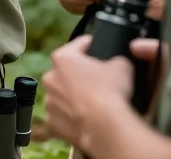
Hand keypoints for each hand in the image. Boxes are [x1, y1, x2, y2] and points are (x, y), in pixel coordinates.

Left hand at [42, 35, 134, 152]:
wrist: (103, 126)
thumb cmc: (110, 91)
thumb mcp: (121, 66)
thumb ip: (115, 60)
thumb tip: (116, 64)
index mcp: (63, 58)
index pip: (76, 46)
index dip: (87, 44)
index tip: (93, 45)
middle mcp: (50, 78)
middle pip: (64, 72)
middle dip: (78, 75)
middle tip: (95, 81)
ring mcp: (49, 102)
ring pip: (60, 96)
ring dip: (72, 98)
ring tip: (91, 104)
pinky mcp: (52, 123)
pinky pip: (60, 118)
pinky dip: (69, 119)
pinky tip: (83, 121)